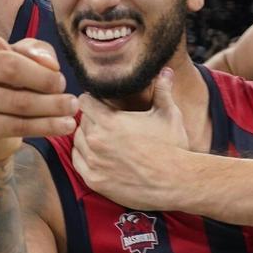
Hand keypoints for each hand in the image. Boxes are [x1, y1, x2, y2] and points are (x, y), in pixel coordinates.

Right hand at [0, 0, 77, 164]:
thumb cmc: (8, 85)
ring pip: (18, 101)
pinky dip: (48, 125)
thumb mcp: (24, 59)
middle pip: (9, 67)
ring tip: (72, 106)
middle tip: (63, 84)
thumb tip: (48, 66)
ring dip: (53, 105)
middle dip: (45, 78)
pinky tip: (66, 124)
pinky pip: (17, 125)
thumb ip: (37, 52)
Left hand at [72, 68, 188, 209]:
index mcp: (110, 121)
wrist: (176, 182)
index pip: (84, 101)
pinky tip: (100, 155)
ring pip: (78, 141)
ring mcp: (93, 162)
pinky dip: (85, 156)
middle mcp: (96, 141)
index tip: (102, 104)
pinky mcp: (94, 180)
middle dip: (92, 119)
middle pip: (81, 120)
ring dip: (87, 137)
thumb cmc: (173, 147)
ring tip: (105, 139)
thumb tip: (166, 70)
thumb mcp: (169, 115)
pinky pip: (77, 161)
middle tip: (107, 122)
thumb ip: (162, 90)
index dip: (93, 100)